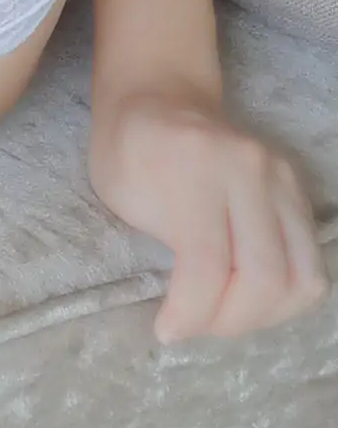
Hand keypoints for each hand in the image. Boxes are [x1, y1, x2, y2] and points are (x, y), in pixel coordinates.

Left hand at [89, 85, 329, 342]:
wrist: (159, 96)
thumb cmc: (128, 148)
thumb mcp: (118, 193)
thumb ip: (155, 243)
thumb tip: (190, 309)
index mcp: (194, 165)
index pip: (208, 264)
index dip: (191, 313)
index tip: (166, 331)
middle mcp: (249, 169)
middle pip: (266, 278)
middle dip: (229, 321)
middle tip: (195, 325)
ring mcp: (281, 177)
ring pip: (303, 278)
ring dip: (264, 315)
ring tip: (223, 313)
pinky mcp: (298, 191)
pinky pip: (310, 264)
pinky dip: (283, 295)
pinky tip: (245, 294)